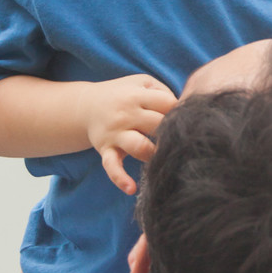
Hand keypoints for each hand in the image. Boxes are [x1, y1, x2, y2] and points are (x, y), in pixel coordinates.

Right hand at [83, 74, 177, 195]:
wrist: (86, 106)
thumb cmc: (123, 95)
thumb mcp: (141, 83)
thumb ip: (163, 91)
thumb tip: (185, 110)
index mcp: (136, 96)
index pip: (166, 104)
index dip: (180, 111)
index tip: (186, 119)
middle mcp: (125, 115)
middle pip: (157, 125)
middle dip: (171, 133)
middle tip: (182, 140)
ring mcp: (115, 134)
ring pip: (139, 146)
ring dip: (154, 154)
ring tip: (163, 158)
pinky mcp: (106, 151)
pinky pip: (112, 167)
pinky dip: (121, 179)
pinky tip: (132, 189)